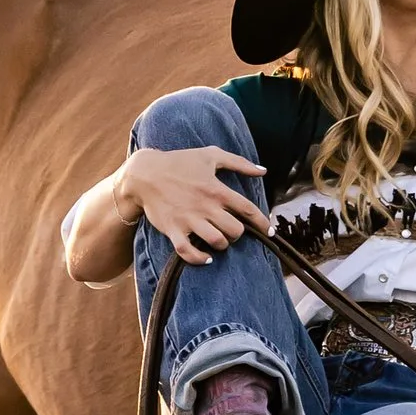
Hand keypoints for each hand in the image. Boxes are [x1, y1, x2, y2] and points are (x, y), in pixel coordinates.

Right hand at [127, 144, 269, 267]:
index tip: (270, 232)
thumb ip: (239, 163)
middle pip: (236, 231)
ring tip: (220, 240)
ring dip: (222, 244)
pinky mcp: (173, 230)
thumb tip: (263, 171)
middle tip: (232, 230)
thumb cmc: (180, 162)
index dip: (263, 223)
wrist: (145, 173)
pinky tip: (206, 257)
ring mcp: (189, 220)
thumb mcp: (211, 155)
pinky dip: (200, 259)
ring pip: (217, 242)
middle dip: (238, 234)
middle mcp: (206, 206)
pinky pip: (188, 252)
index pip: (248, 210)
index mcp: (217, 189)